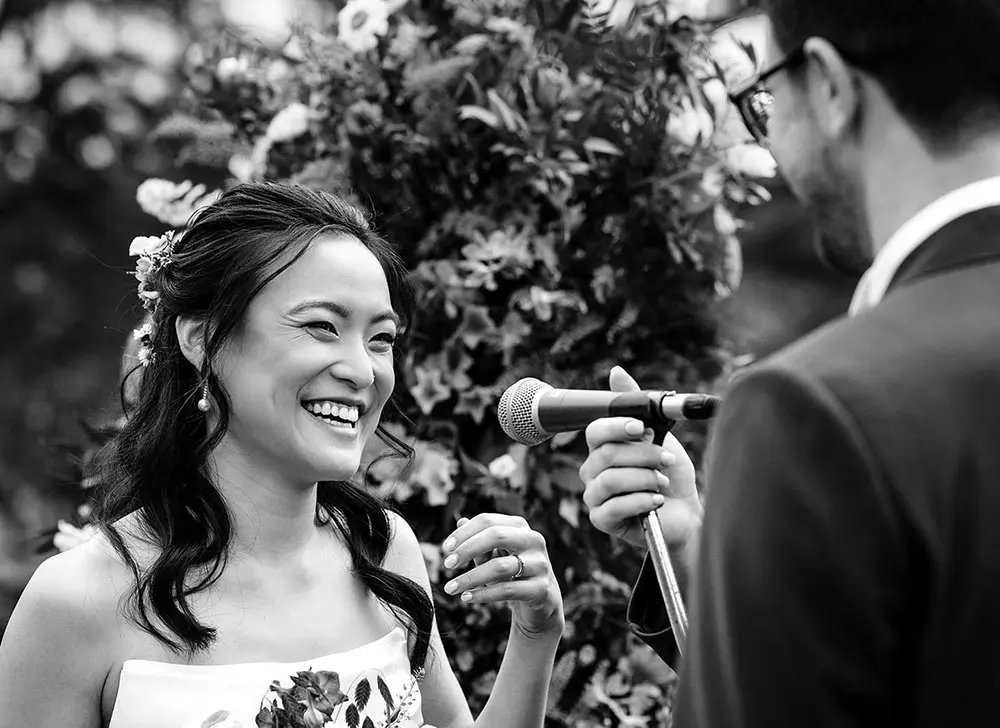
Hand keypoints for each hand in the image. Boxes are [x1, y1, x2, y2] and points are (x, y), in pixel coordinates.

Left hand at [441, 514, 563, 639]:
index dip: (464, 533)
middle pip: (496, 535)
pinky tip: (466, 598)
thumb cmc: (512, 574)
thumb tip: (460, 521)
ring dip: (470, 577)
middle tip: (447, 564)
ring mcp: (540, 564)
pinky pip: (507, 590)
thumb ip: (478, 541)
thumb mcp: (492, 556)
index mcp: (519, 527)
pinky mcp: (541, 588)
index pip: (487, 521)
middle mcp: (533, 540)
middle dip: (468, 549)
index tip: (445, 548)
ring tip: (450, 588)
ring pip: (500, 566)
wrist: (541, 603)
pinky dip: (483, 594)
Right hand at [579, 366, 702, 565]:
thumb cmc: (670, 474)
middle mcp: (593, 470)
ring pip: (610, 479)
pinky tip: (656, 501)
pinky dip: (641, 500)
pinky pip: (614, 506)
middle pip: (606, 454)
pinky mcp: (602, 519)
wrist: (686, 513)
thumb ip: (637, 405)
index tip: (641, 428)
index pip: (596, 431)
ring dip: (645, 478)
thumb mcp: (660, 434)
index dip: (616, 427)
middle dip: (643, 455)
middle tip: (666, 459)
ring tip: (663, 483)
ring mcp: (595, 495)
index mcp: (603, 447)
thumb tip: (616, 371)